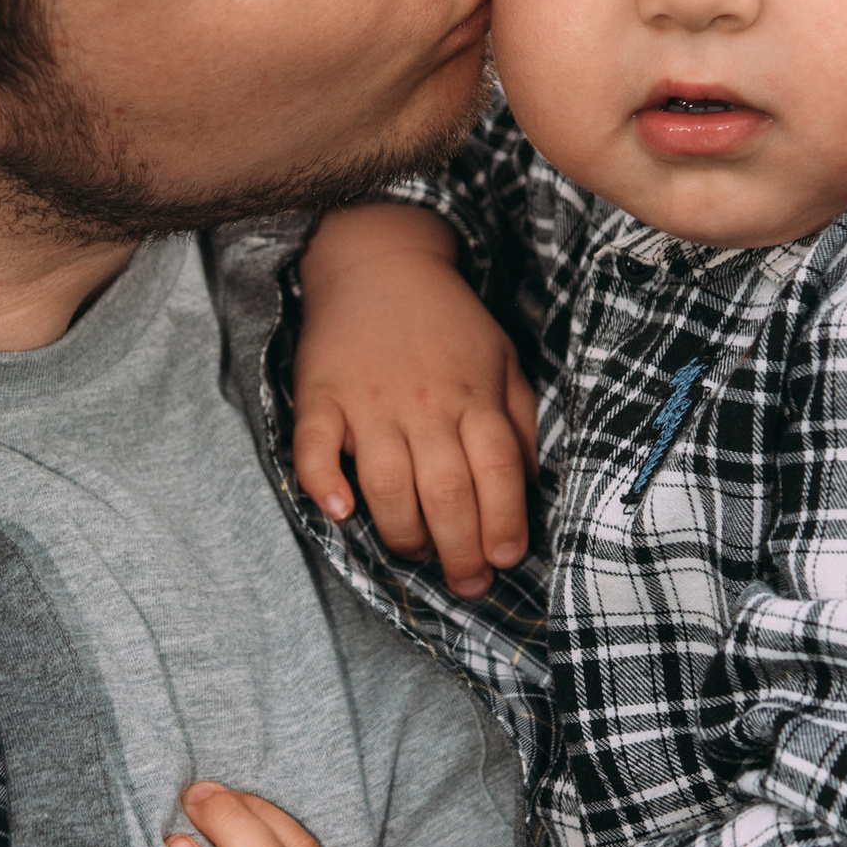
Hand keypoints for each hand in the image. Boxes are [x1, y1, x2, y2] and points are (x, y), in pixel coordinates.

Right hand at [293, 203, 538, 597]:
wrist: (378, 263)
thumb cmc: (447, 323)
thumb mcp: (502, 361)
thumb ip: (519, 423)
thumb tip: (530, 485)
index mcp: (473, 397)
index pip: (497, 472)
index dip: (505, 522)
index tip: (507, 559)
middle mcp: (424, 404)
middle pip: (447, 492)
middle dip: (460, 550)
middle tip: (467, 583)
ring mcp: (369, 403)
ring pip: (387, 485)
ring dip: (404, 534)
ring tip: (417, 555)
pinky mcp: (321, 398)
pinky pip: (316, 449)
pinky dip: (324, 485)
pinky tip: (341, 514)